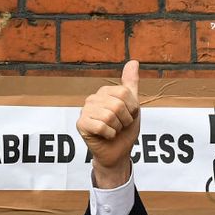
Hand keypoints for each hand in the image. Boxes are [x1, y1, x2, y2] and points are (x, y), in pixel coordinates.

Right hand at [77, 60, 140, 187]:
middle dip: (125, 120)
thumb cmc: (125, 130)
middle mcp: (93, 99)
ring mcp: (85, 111)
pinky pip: (102, 126)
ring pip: (110, 116)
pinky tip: (105, 135)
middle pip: (118, 105)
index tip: (128, 116)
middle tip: (120, 125)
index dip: (132, 109)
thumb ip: (131, 84)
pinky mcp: (81, 124)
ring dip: (118, 128)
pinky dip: (109, 134)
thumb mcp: (132, 106)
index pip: (125, 93)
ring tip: (113, 130)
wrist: (118, 152)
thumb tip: (134, 61)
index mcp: (105, 92)